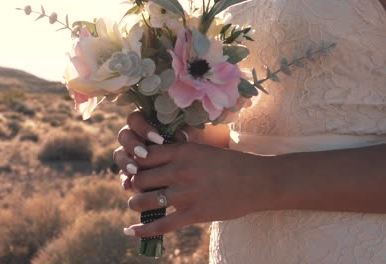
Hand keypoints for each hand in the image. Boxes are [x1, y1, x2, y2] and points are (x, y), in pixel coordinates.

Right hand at [113, 111, 202, 190]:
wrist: (193, 164)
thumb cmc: (190, 144)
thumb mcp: (188, 136)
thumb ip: (182, 132)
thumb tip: (180, 135)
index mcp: (145, 123)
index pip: (135, 120)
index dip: (143, 128)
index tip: (158, 139)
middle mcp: (134, 137)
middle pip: (124, 136)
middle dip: (132, 145)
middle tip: (143, 154)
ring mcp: (130, 155)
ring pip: (119, 155)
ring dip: (125, 162)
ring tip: (134, 171)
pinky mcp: (130, 172)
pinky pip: (123, 175)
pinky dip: (124, 180)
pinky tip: (127, 186)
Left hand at [121, 142, 275, 237]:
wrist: (258, 181)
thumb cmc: (231, 164)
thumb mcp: (202, 150)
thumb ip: (178, 154)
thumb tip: (153, 159)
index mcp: (182, 151)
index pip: (143, 155)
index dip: (133, 163)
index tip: (133, 168)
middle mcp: (180, 170)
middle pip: (140, 178)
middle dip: (132, 184)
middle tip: (132, 187)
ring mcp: (186, 193)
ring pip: (144, 200)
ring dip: (135, 203)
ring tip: (136, 203)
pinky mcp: (193, 214)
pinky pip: (161, 224)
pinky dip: (142, 230)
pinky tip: (130, 231)